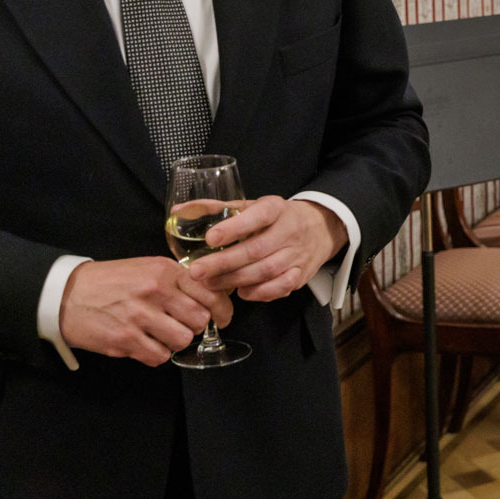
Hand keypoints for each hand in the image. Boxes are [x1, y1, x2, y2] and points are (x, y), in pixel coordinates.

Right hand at [57, 257, 234, 366]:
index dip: (222, 310)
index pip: (210, 293)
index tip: (223, 318)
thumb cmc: (110, 281)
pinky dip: (157, 354)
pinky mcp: (124, 340)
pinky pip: (159, 356)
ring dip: (175, 341)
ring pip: (182, 340)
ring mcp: (139, 317)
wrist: (66, 294)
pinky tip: (146, 344)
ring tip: (162, 334)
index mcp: (164, 271)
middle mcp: (155, 292)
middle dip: (195, 326)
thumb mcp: (147, 268)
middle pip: (199, 320)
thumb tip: (210, 296)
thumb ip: (177, 280)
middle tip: (183, 325)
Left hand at [188, 196, 347, 302]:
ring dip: (235, 280)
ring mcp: (297, 254)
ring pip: (266, 271)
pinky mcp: (300, 274)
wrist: (320, 228)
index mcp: (276, 209)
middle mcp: (290, 231)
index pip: (258, 216)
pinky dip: (259, 292)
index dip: (234, 227)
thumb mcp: (252, 206)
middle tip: (197, 271)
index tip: (210, 238)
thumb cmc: (276, 218)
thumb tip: (179, 211)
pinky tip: (241, 292)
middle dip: (224, 262)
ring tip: (210, 284)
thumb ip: (217, 209)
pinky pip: (280, 288)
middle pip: (257, 249)